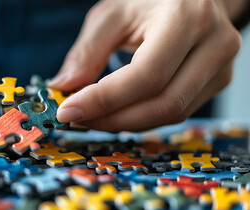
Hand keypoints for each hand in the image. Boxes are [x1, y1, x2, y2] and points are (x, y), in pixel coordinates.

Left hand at [49, 0, 241, 131]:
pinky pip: (176, 113)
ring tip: (91, 116)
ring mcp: (221, 66)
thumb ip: (86, 52)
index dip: (105, 100)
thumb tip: (62, 89)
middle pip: (163, 103)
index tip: (69, 111)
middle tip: (76, 118)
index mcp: (187, 17)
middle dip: (112, 119)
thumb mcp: (112, 15)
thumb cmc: (148, 0)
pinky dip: (141, 119)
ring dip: (125, 123)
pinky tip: (116, 113)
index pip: (147, 75)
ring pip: (171, 114)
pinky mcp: (217, 82)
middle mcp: (214, 43)